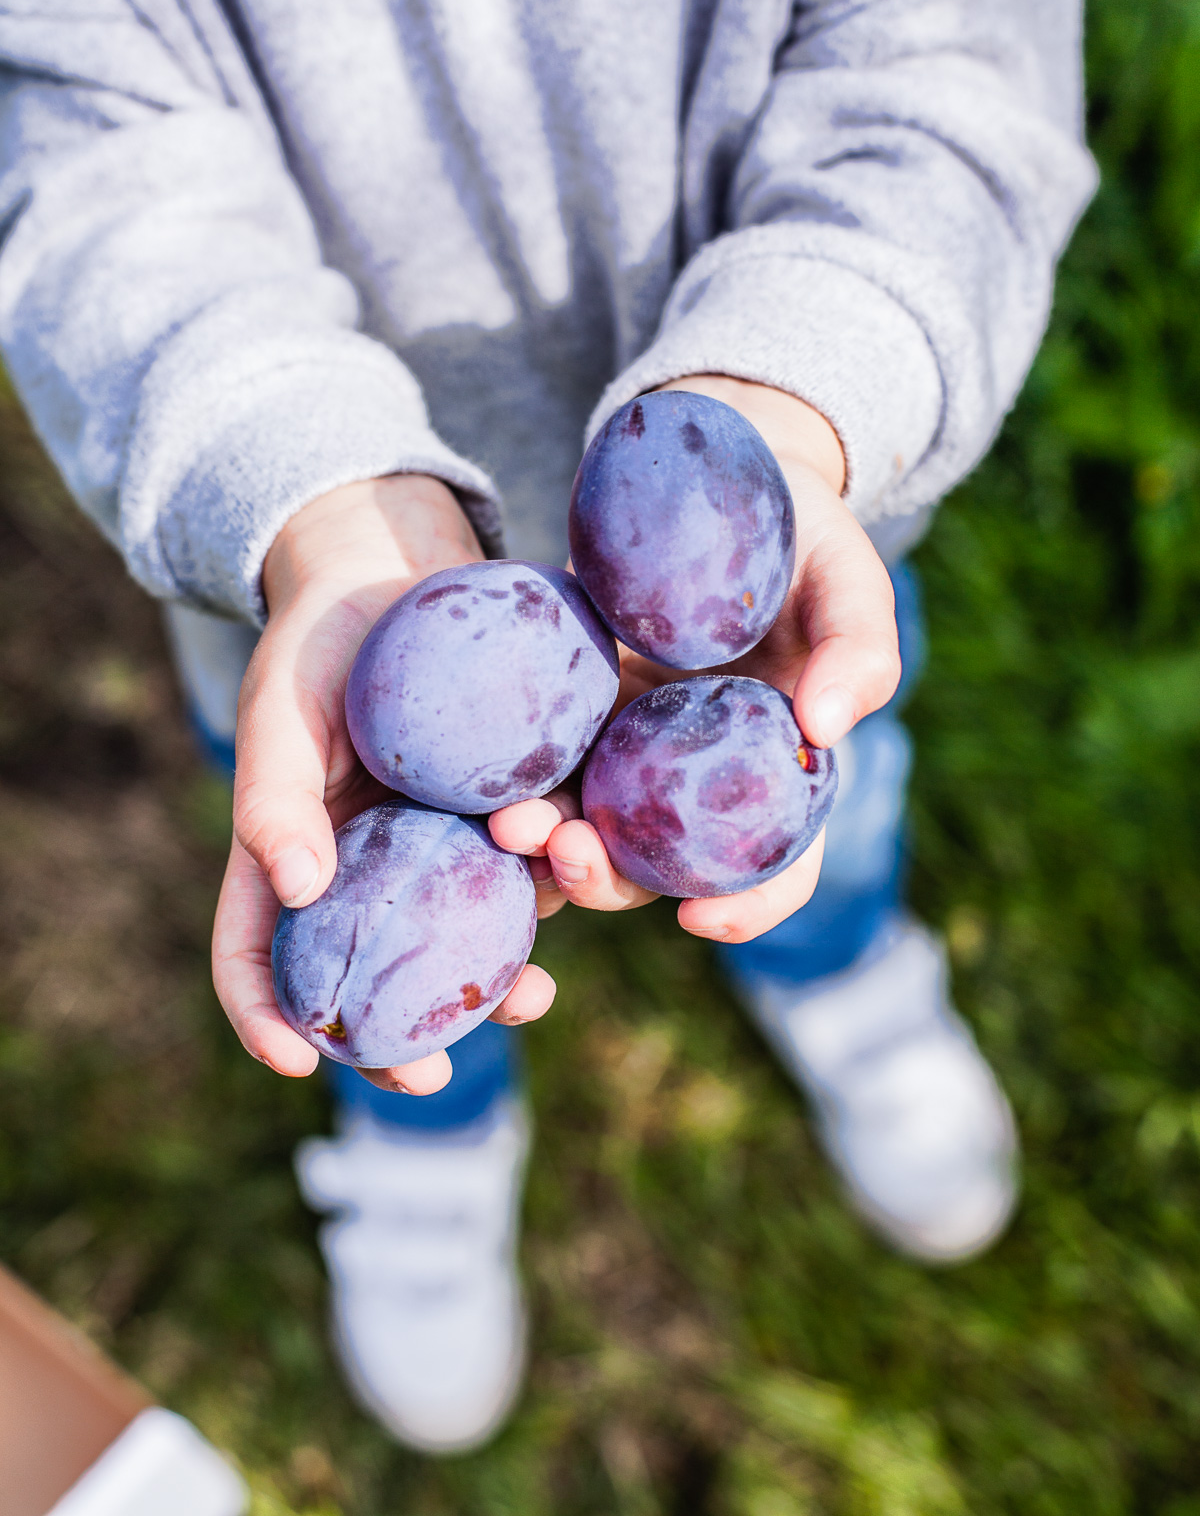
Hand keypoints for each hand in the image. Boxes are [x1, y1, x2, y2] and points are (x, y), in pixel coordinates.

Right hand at [211, 475, 556, 1094]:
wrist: (403, 572)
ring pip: (464, 943)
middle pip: (372, 981)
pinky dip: (552, 888)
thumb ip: (274, 793)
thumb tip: (297, 890)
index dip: (265, 1016)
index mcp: (292, 859)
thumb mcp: (282, 706)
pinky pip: (531, 871)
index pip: (258, 955)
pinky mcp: (508, 812)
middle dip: (400, 1042)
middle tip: (433, 1074)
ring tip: (533, 991)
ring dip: (495, 981)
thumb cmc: (320, 640)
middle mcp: (368, 872)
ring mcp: (441, 851)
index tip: (298, 1060)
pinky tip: (576, 879)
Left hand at [489, 377, 898, 943]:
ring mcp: (631, 744)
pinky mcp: (575, 705)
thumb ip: (859, 644)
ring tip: (507, 821)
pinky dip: (510, 779)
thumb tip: (825, 727)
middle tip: (568, 852)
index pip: (779, 865)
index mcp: (778, 767)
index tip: (699, 922)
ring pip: (587, 823)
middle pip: (661, 865)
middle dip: (611, 878)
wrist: (720, 472)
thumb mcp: (847, 572)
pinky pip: (540, 757)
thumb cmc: (803, 531)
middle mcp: (701, 776)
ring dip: (545, 842)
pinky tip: (475, 778)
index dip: (750, 906)